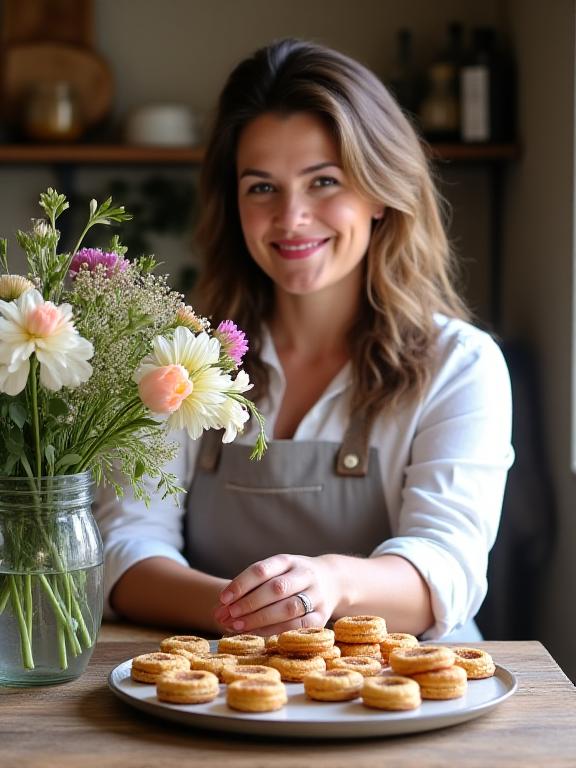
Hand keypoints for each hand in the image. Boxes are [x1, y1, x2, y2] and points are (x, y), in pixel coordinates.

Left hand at [212, 554, 339, 635]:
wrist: (333, 580)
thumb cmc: (292, 578)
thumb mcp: (276, 571)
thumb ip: (251, 587)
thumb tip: (220, 609)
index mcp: (289, 560)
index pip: (262, 569)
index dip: (240, 584)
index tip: (222, 599)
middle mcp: (305, 574)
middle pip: (275, 589)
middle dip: (248, 604)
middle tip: (226, 616)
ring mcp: (316, 595)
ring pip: (288, 608)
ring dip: (260, 619)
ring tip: (237, 627)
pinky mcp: (323, 616)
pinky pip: (299, 626)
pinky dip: (276, 631)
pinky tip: (258, 634)